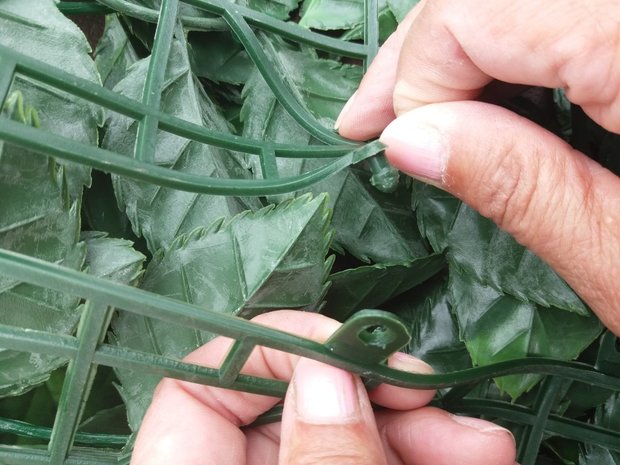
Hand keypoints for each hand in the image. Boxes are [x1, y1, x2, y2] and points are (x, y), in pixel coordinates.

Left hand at [131, 310, 516, 464]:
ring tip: (481, 439)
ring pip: (349, 433)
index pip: (202, 381)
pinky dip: (428, 457)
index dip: (273, 347)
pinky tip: (477, 454)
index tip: (352, 349)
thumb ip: (314, 460)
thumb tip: (331, 376)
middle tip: (436, 394)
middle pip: (298, 405)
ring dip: (423, 428)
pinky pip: (377, 461)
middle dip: (378, 391)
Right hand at [336, 0, 619, 334]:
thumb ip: (520, 186)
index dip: (417, 78)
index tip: (397, 144)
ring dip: (451, 46)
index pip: (475, 10)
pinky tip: (475, 91)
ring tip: (411, 106)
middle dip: (417, 53)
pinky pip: (542, 13)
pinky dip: (497, 48)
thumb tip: (410, 139)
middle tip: (370, 118)